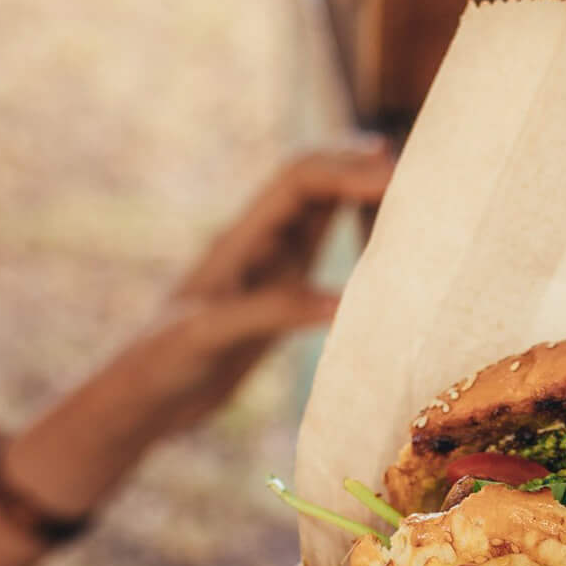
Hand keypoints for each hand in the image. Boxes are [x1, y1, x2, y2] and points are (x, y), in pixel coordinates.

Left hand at [117, 146, 393, 434]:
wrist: (146, 398)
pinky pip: (323, 252)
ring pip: (322, 211)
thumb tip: (343, 301)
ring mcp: (270, 268)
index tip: (396, 174)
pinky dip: (355, 238)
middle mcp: (259, 243)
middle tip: (419, 171)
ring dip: (361, 194)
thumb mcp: (212, 334)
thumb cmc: (164, 361)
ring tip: (411, 193)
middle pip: (316, 181)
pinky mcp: (279, 297)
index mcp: (240, 239)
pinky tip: (387, 247)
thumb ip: (273, 310)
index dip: (347, 168)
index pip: (300, 181)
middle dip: (361, 167)